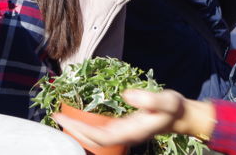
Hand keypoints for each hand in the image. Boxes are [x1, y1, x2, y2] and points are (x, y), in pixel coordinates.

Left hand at [52, 89, 213, 146]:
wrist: (181, 116)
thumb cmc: (173, 108)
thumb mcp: (166, 101)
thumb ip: (149, 99)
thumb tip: (127, 95)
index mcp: (131, 132)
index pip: (99, 137)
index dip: (80, 129)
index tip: (63, 117)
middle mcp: (124, 136)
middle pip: (93, 140)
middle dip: (73, 130)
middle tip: (55, 116)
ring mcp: (124, 133)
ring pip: (96, 137)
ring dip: (79, 129)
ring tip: (62, 116)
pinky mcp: (124, 127)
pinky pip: (101, 131)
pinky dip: (88, 125)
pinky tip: (81, 117)